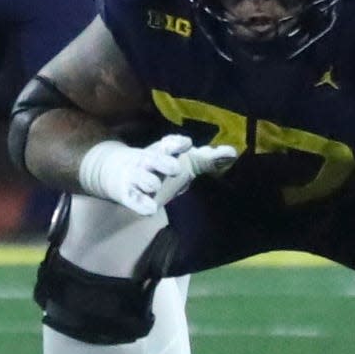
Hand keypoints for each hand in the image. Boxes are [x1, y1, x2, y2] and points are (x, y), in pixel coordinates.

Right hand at [80, 135, 237, 215]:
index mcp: (163, 151)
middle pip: (154, 158)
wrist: (120, 171)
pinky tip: (150, 209)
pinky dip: (141, 203)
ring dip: (148, 180)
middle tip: (174, 167)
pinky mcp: (128, 193)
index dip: (176, 144)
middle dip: (163, 161)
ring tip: (154, 184)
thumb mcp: (184, 160)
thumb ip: (208, 158)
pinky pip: (133, 198)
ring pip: (141, 176)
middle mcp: (149, 161)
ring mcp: (136, 177)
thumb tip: (234, 153)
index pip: (168, 144)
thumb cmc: (161, 165)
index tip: (186, 144)